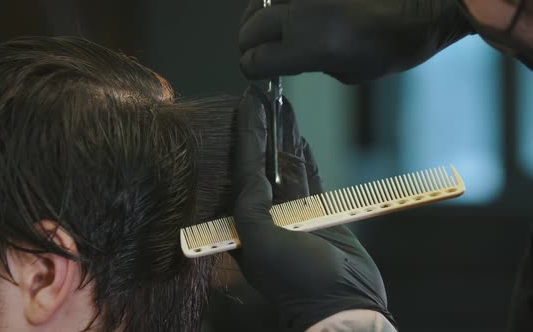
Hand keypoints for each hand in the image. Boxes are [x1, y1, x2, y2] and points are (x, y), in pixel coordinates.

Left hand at [231, 86, 390, 328]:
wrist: (342, 302)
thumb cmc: (296, 280)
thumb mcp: (262, 243)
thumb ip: (250, 205)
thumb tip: (251, 174)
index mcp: (245, 222)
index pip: (243, 169)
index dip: (246, 134)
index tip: (248, 103)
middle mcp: (265, 214)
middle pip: (264, 161)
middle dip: (264, 128)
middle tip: (264, 95)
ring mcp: (293, 212)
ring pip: (288, 164)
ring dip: (285, 136)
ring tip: (282, 106)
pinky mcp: (318, 213)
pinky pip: (310, 176)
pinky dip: (306, 155)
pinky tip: (300, 136)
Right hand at [239, 0, 473, 83]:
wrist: (427, 2)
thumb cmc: (397, 44)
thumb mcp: (351, 74)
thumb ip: (313, 65)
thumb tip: (293, 55)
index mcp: (306, 48)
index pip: (254, 60)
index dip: (253, 68)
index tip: (257, 68)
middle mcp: (298, 15)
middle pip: (250, 29)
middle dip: (250, 43)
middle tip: (260, 47)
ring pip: (260, 1)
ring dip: (258, 15)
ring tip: (269, 23)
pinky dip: (280, 3)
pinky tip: (289, 9)